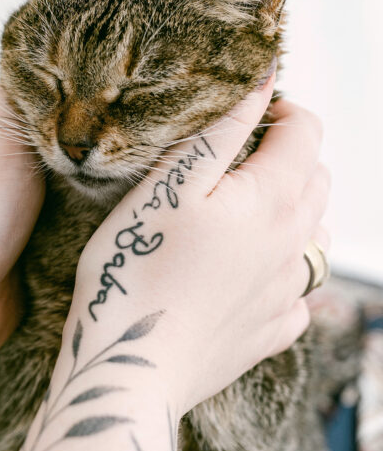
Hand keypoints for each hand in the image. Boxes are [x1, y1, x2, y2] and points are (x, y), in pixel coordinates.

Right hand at [70, 74, 329, 417]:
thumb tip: (263, 80)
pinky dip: (284, 270)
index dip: (283, 110)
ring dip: (294, 210)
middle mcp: (293, 245)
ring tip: (245, 212)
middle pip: (318, 180)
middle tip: (242, 157)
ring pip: (316, 235)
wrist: (132, 370)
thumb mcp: (167, 186)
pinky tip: (247, 272)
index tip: (253, 113)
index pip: (306, 132)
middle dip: (291, 156)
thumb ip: (220, 130)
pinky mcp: (273, 332)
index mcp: (270, 200)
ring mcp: (287, 293)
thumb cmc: (137, 270)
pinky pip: (300, 291)